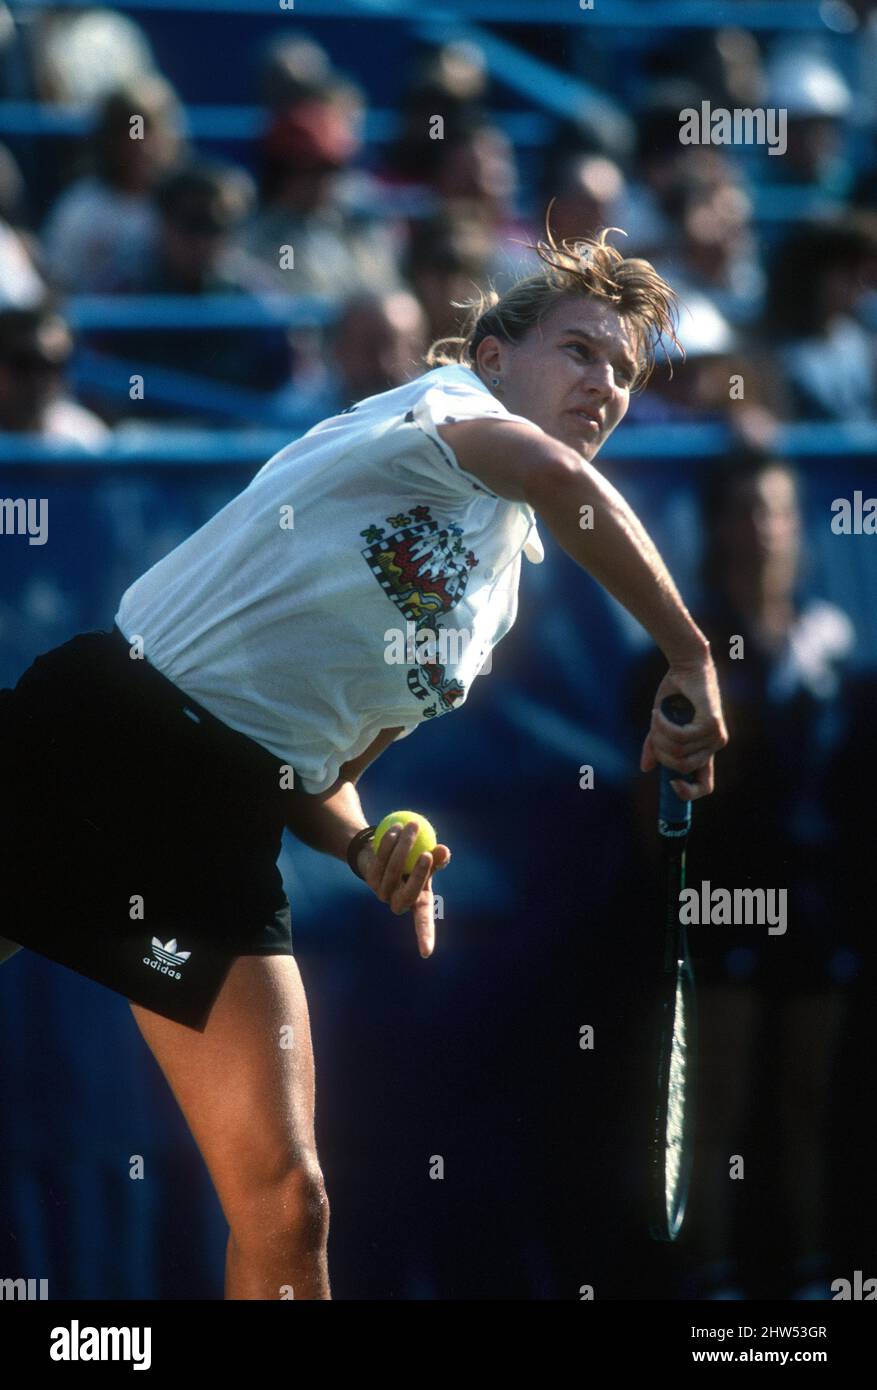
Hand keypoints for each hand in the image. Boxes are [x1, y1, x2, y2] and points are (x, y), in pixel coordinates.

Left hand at [357, 821, 450, 957]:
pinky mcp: (370, 878)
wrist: (381, 851)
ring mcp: (382, 892)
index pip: (422, 921)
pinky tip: (395, 829)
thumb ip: (436, 858)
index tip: (426, 953)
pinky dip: (389, 844)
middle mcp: (398, 901)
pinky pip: (380, 861)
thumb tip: (444, 852)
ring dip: (403, 848)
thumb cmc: (411, 859)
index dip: (424, 935)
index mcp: (416, 901)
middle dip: (418, 873)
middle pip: (408, 894)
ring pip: (392, 871)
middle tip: (427, 853)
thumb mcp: (428, 859)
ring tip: (411, 826)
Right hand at [639, 654, 727, 800]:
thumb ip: (656, 746)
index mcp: (705, 751)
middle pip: (681, 768)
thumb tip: (646, 768)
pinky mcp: (712, 724)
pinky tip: (659, 711)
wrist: (687, 667)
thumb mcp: (662, 725)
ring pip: (678, 752)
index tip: (670, 783)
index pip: (705, 786)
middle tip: (654, 732)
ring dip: (659, 735)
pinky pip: (680, 737)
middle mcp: (714, 746)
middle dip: (661, 752)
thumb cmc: (675, 694)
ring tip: (657, 716)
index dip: (688, 793)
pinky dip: (664, 725)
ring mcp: (716, 736)